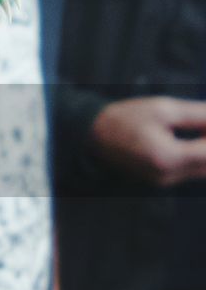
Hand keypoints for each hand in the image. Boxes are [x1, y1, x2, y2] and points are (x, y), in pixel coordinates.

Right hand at [90, 95, 205, 185]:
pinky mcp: (160, 180)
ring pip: (202, 170)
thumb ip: (200, 114)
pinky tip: (195, 141)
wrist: (95, 134)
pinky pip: (189, 172)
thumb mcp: (164, 109)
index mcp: (169, 157)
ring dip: (205, 152)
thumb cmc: (127, 118)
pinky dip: (197, 158)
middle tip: (204, 124)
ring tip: (200, 130)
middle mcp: (167, 175)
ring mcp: (163, 181)